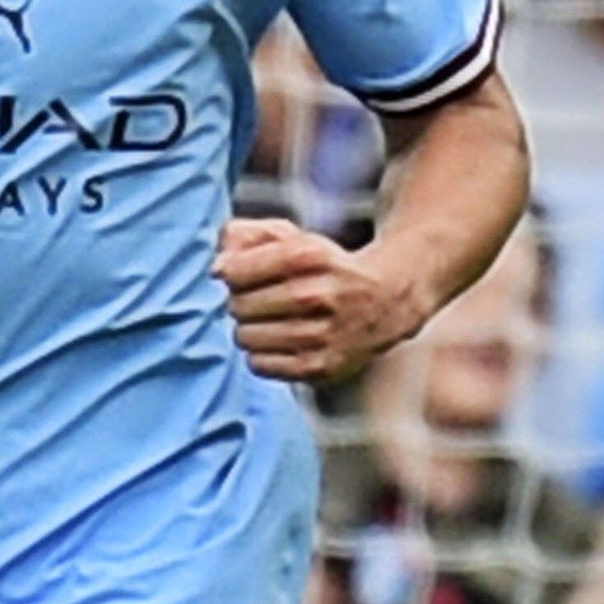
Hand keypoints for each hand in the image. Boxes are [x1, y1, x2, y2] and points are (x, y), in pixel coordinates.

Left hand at [216, 217, 429, 386]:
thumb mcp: (293, 237)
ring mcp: (318, 334)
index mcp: (306, 256)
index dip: (231, 274)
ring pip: (245, 337)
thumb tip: (217, 268)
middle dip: (242, 302)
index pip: (234, 271)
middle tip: (264, 300)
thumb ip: (246, 236)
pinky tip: (282, 342)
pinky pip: (259, 365)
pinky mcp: (319, 367)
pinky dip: (263, 355)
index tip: (243, 275)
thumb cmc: (326, 268)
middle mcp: (314, 295)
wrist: (385, 301)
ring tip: (273, 321)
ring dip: (251, 329)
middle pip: (237, 306)